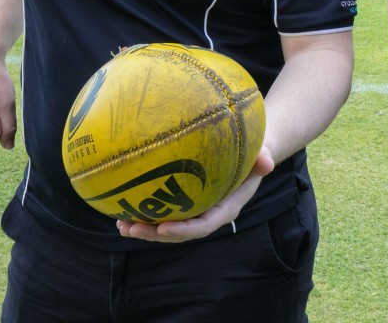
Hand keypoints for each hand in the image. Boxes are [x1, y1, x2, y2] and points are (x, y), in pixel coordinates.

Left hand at [117, 147, 274, 243]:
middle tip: (131, 228)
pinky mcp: (185, 202)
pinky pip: (163, 211)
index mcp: (226, 208)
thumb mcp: (262, 153)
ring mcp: (195, 210)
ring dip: (144, 228)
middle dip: (155, 233)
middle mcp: (208, 213)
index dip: (183, 230)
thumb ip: (264, 158)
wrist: (251, 154)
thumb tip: (267, 163)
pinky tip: (122, 206)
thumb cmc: (255, 152)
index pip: (204, 226)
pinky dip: (143, 211)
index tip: (163, 227)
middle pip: (180, 232)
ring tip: (120, 225)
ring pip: (168, 225)